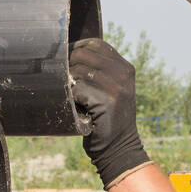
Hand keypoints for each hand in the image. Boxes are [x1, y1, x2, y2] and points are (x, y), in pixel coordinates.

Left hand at [70, 38, 152, 190]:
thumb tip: (70, 52)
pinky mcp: (107, 101)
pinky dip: (72, 98)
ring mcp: (117, 87)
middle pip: (83, 55)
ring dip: (69, 83)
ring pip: (78, 71)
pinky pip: (77, 89)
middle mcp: (124, 74)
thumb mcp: (112, 89)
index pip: (96, 44)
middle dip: (68, 65)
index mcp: (126, 68)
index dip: (76, 47)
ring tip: (72, 96)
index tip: (65, 59)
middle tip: (64, 80)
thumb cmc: (107, 118)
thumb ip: (100, 71)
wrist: (119, 148)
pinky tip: (77, 107)